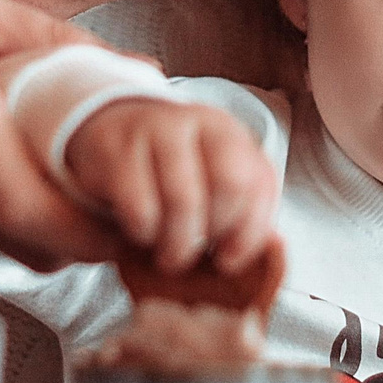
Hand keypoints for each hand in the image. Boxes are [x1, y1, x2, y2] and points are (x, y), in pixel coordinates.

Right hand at [63, 98, 281, 275]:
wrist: (106, 132)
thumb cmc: (167, 172)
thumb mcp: (208, 181)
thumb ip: (241, 212)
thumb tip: (275, 248)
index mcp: (228, 131)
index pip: (259, 181)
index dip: (250, 232)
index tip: (229, 260)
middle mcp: (197, 121)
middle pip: (231, 184)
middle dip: (216, 232)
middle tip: (197, 255)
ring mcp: (155, 129)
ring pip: (185, 200)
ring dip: (178, 244)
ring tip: (168, 256)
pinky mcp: (116, 148)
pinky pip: (141, 208)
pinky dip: (144, 233)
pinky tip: (141, 233)